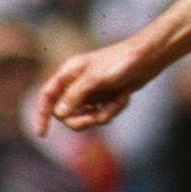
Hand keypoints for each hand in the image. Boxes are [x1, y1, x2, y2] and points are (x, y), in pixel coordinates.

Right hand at [34, 36, 153, 135]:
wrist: (149, 57)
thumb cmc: (121, 61)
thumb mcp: (96, 78)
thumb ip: (75, 95)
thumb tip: (59, 113)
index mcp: (68, 73)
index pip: (47, 96)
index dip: (41, 115)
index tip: (42, 134)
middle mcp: (76, 83)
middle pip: (66, 114)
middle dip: (82, 119)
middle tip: (96, 117)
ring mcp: (91, 92)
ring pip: (86, 117)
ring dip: (104, 113)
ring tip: (120, 99)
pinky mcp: (105, 98)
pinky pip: (102, 115)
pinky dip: (114, 109)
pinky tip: (126, 95)